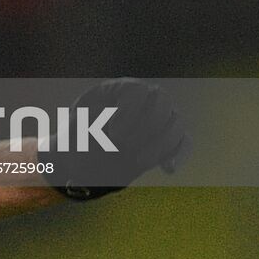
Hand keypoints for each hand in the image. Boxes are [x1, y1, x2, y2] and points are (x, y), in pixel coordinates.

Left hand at [45, 78, 191, 199]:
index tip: (113, 134)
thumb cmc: (79, 137)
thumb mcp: (74, 128)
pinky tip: (167, 169)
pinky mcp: (169, 139)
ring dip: (160, 144)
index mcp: (119, 89)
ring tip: (137, 161)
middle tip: (124, 145)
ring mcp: (160, 118)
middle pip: (162, 101)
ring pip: (176, 123)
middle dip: (146, 125)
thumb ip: (84, 126)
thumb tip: (98, 126)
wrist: (87, 156)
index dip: (128, 112)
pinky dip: (179, 155)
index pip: (136, 90)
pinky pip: (184, 142)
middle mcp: (145, 99)